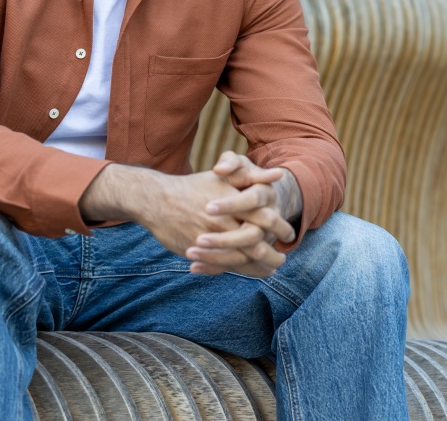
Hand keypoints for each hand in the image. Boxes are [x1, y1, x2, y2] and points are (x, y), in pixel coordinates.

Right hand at [78, 163, 288, 277]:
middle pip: (256, 242)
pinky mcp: (198, 251)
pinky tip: (246, 272)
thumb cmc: (195, 186)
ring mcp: (210, 237)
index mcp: (233, 200)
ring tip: (269, 270)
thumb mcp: (224, 175)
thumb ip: (253, 175)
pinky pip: (222, 266)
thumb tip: (280, 173)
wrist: (157, 198)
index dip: (279, 228)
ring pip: (241, 258)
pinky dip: (237, 271)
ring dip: (258, 267)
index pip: (265, 217)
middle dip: (272, 254)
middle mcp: (224, 220)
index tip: (289, 235)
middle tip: (282, 260)